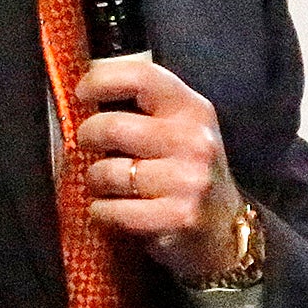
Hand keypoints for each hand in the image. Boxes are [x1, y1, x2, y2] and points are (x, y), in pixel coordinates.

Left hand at [73, 54, 247, 280]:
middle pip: (112, 127)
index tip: (82, 93)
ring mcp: (188, 181)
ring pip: (106, 172)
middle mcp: (194, 140)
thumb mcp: (179, 129)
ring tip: (104, 184)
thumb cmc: (187, 172)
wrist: (225, 230)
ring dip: (94, 180)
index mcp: (193, 109)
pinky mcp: (177, 217)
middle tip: (87, 144)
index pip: (142, 77)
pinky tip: (109, 210)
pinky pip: (111, 210)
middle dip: (87, 137)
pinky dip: (100, 212)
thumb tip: (86, 92)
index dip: (102, 79)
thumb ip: (144, 108)